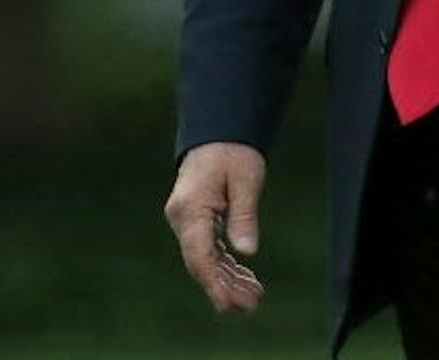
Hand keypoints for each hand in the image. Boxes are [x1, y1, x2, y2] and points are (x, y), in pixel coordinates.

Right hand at [164, 141, 267, 313]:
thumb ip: (244, 215)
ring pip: (205, 260)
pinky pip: (209, 250)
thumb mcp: (246, 179)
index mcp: (191, 208)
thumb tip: (248, 252)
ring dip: (228, 280)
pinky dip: (226, 266)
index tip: (229, 305)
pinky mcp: (196, 222)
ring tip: (255, 297)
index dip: (213, 283)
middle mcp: (183, 218)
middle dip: (225, 288)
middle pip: (201, 263)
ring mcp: (187, 221)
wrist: (218, 133)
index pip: (198, 254)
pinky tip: (245, 279)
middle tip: (253, 305)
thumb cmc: (233, 152)